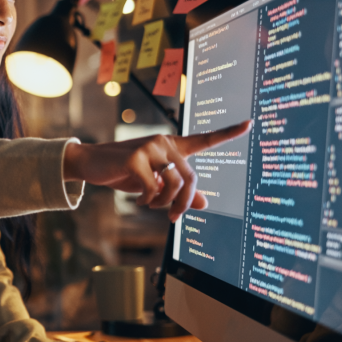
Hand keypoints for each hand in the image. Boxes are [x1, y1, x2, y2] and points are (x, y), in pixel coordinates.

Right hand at [63, 120, 252, 220]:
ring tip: (151, 204)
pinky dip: (148, 200)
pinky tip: (139, 199)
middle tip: (175, 218)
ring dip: (164, 203)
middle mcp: (165, 142)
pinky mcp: (135, 157)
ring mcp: (150, 147)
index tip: (249, 122)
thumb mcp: (155, 183)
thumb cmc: (125, 173)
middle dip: (184, 202)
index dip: (229, 132)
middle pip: (191, 177)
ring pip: (174, 183)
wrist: (91, 164)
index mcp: (172, 147)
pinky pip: (154, 187)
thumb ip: (180, 191)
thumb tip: (206, 204)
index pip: (205, 139)